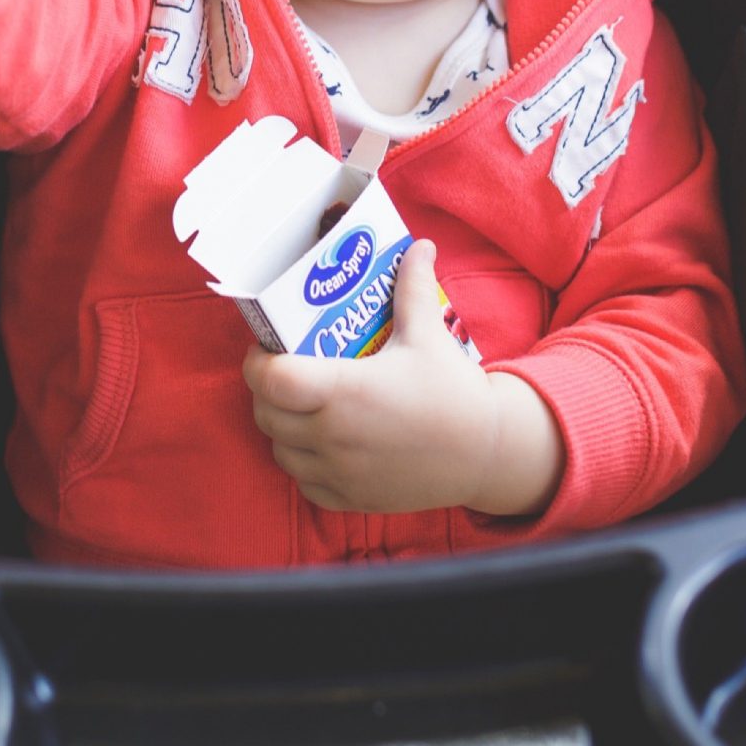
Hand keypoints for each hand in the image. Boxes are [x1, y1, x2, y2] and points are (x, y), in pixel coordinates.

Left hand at [243, 240, 564, 515]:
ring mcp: (340, 472)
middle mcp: (334, 436)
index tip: (265, 348)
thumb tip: (417, 246)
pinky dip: (303, 464)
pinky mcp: (351, 499)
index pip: (273, 380)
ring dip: (280, 428)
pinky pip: (305, 484)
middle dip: (265, 391)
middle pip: (266, 415)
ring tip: (298, 406)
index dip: (257, 362)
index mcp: (346, 391)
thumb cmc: (454, 393)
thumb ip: (412, 288)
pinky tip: (319, 443)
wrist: (488, 454)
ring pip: (280, 451)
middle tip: (282, 371)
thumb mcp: (430, 334)